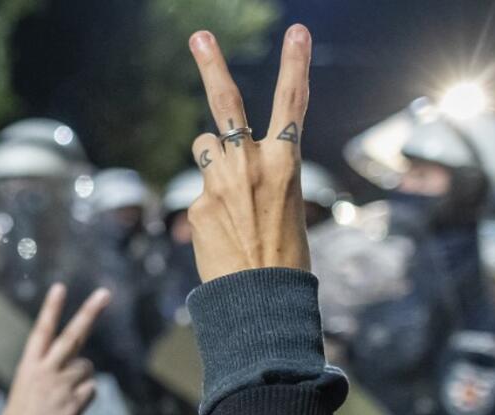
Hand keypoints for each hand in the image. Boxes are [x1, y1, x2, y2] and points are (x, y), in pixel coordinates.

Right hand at [0, 284, 111, 414]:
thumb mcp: (27, 389)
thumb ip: (53, 373)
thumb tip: (84, 365)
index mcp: (28, 366)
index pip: (41, 331)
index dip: (51, 308)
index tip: (60, 287)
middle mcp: (45, 371)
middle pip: (72, 336)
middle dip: (89, 313)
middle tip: (105, 293)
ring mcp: (60, 386)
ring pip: (87, 368)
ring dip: (81, 380)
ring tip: (63, 399)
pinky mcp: (73, 403)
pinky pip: (91, 390)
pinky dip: (85, 398)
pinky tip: (69, 411)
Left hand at [186, 25, 313, 281]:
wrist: (262, 301)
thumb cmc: (283, 256)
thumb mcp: (288, 205)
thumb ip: (260, 175)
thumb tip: (224, 165)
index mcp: (285, 162)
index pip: (292, 103)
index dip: (295, 64)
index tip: (297, 32)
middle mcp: (250, 164)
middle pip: (226, 103)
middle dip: (212, 65)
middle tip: (199, 36)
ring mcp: (219, 183)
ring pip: (205, 146)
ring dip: (211, 158)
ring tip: (229, 194)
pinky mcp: (197, 205)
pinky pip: (200, 192)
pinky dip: (209, 208)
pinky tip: (223, 235)